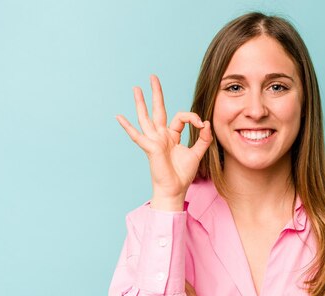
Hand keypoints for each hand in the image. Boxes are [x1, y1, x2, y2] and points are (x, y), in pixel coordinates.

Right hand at [115, 75, 212, 208]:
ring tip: (136, 88)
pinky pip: (137, 135)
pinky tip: (119, 117)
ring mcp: (154, 141)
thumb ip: (203, 138)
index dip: (192, 117)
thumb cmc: (183, 174)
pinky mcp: (150, 147)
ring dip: (141, 103)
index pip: (181, 118)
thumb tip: (206, 123)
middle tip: (153, 77)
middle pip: (158, 110)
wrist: (175, 189)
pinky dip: (127, 127)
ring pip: (145, 118)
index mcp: (172, 136)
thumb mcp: (197, 153)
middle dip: (156, 93)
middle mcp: (161, 136)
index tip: (202, 124)